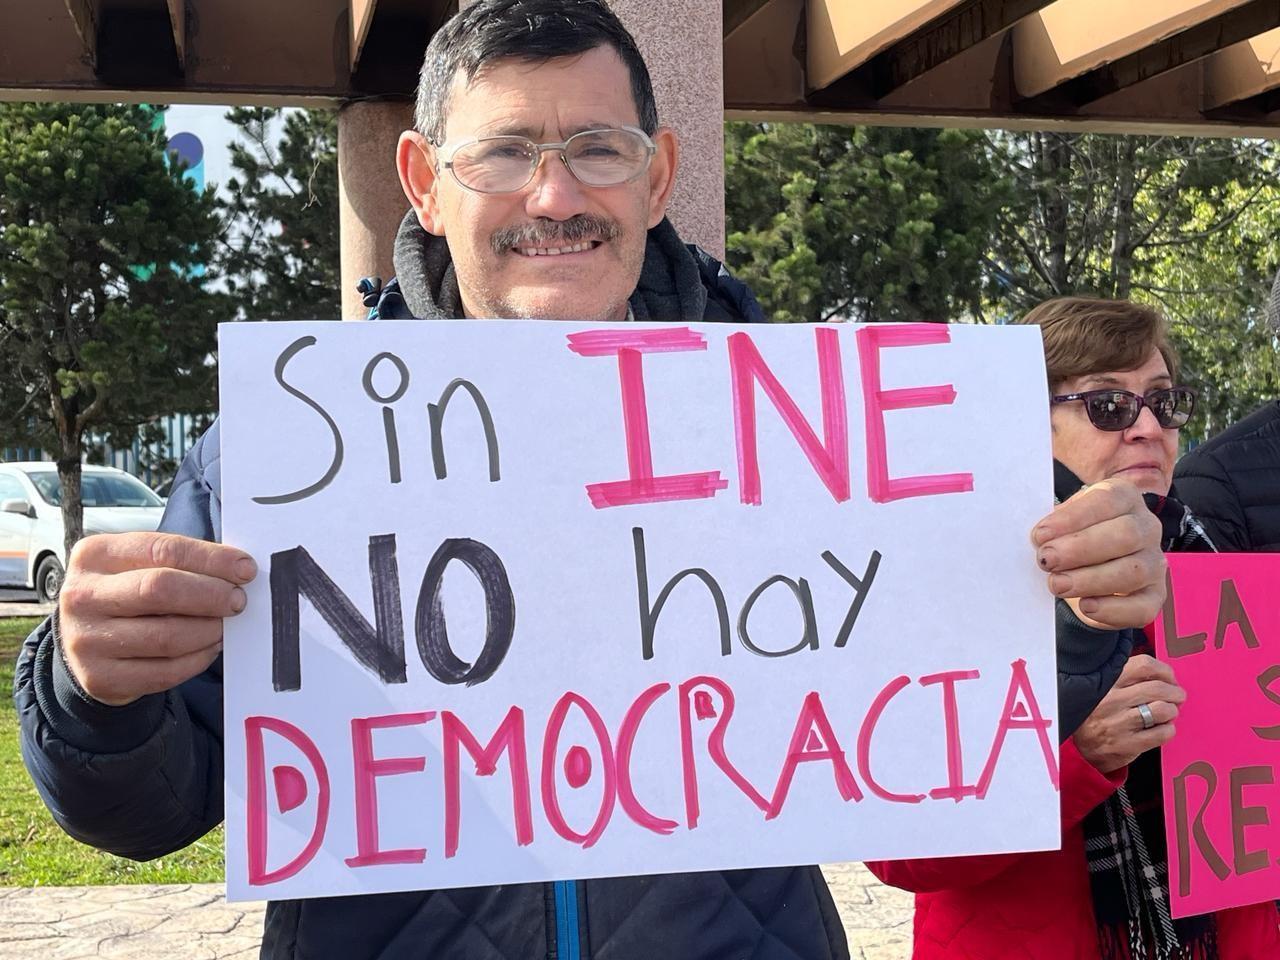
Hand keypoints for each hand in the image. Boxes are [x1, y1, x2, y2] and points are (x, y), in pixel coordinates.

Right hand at [58, 532, 256, 706]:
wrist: (90, 644)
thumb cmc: (128, 595)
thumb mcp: (139, 565)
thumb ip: (180, 562)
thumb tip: (239, 569)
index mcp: (94, 555)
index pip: (163, 549)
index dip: (211, 559)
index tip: (245, 568)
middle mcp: (82, 596)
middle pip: (160, 589)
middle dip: (211, 594)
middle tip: (238, 600)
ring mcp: (86, 640)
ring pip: (167, 636)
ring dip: (209, 630)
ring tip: (225, 625)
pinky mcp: (100, 677)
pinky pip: (166, 671)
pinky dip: (198, 658)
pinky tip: (209, 647)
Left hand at [1031, 478, 1164, 629]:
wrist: (1084, 571)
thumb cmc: (1070, 538)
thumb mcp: (1060, 523)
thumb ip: (1052, 527)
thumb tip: (1039, 539)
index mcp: (1124, 498)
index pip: (1106, 501)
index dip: (1072, 519)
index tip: (1040, 535)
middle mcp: (1146, 527)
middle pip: (1125, 535)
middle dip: (1080, 549)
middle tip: (1046, 560)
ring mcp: (1155, 563)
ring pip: (1133, 571)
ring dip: (1090, 580)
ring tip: (1057, 584)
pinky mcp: (1154, 596)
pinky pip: (1142, 607)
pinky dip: (1112, 609)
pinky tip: (1086, 606)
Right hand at [1074, 654, 1182, 773]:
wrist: (1080, 745)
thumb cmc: (1098, 711)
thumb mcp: (1102, 685)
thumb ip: (1127, 674)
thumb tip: (1163, 672)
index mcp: (1106, 680)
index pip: (1144, 665)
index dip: (1164, 671)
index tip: (1168, 678)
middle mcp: (1110, 699)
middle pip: (1158, 688)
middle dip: (1175, 692)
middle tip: (1176, 696)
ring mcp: (1118, 723)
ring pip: (1163, 710)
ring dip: (1172, 711)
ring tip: (1167, 713)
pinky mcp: (1127, 744)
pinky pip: (1162, 733)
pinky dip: (1168, 729)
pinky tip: (1161, 728)